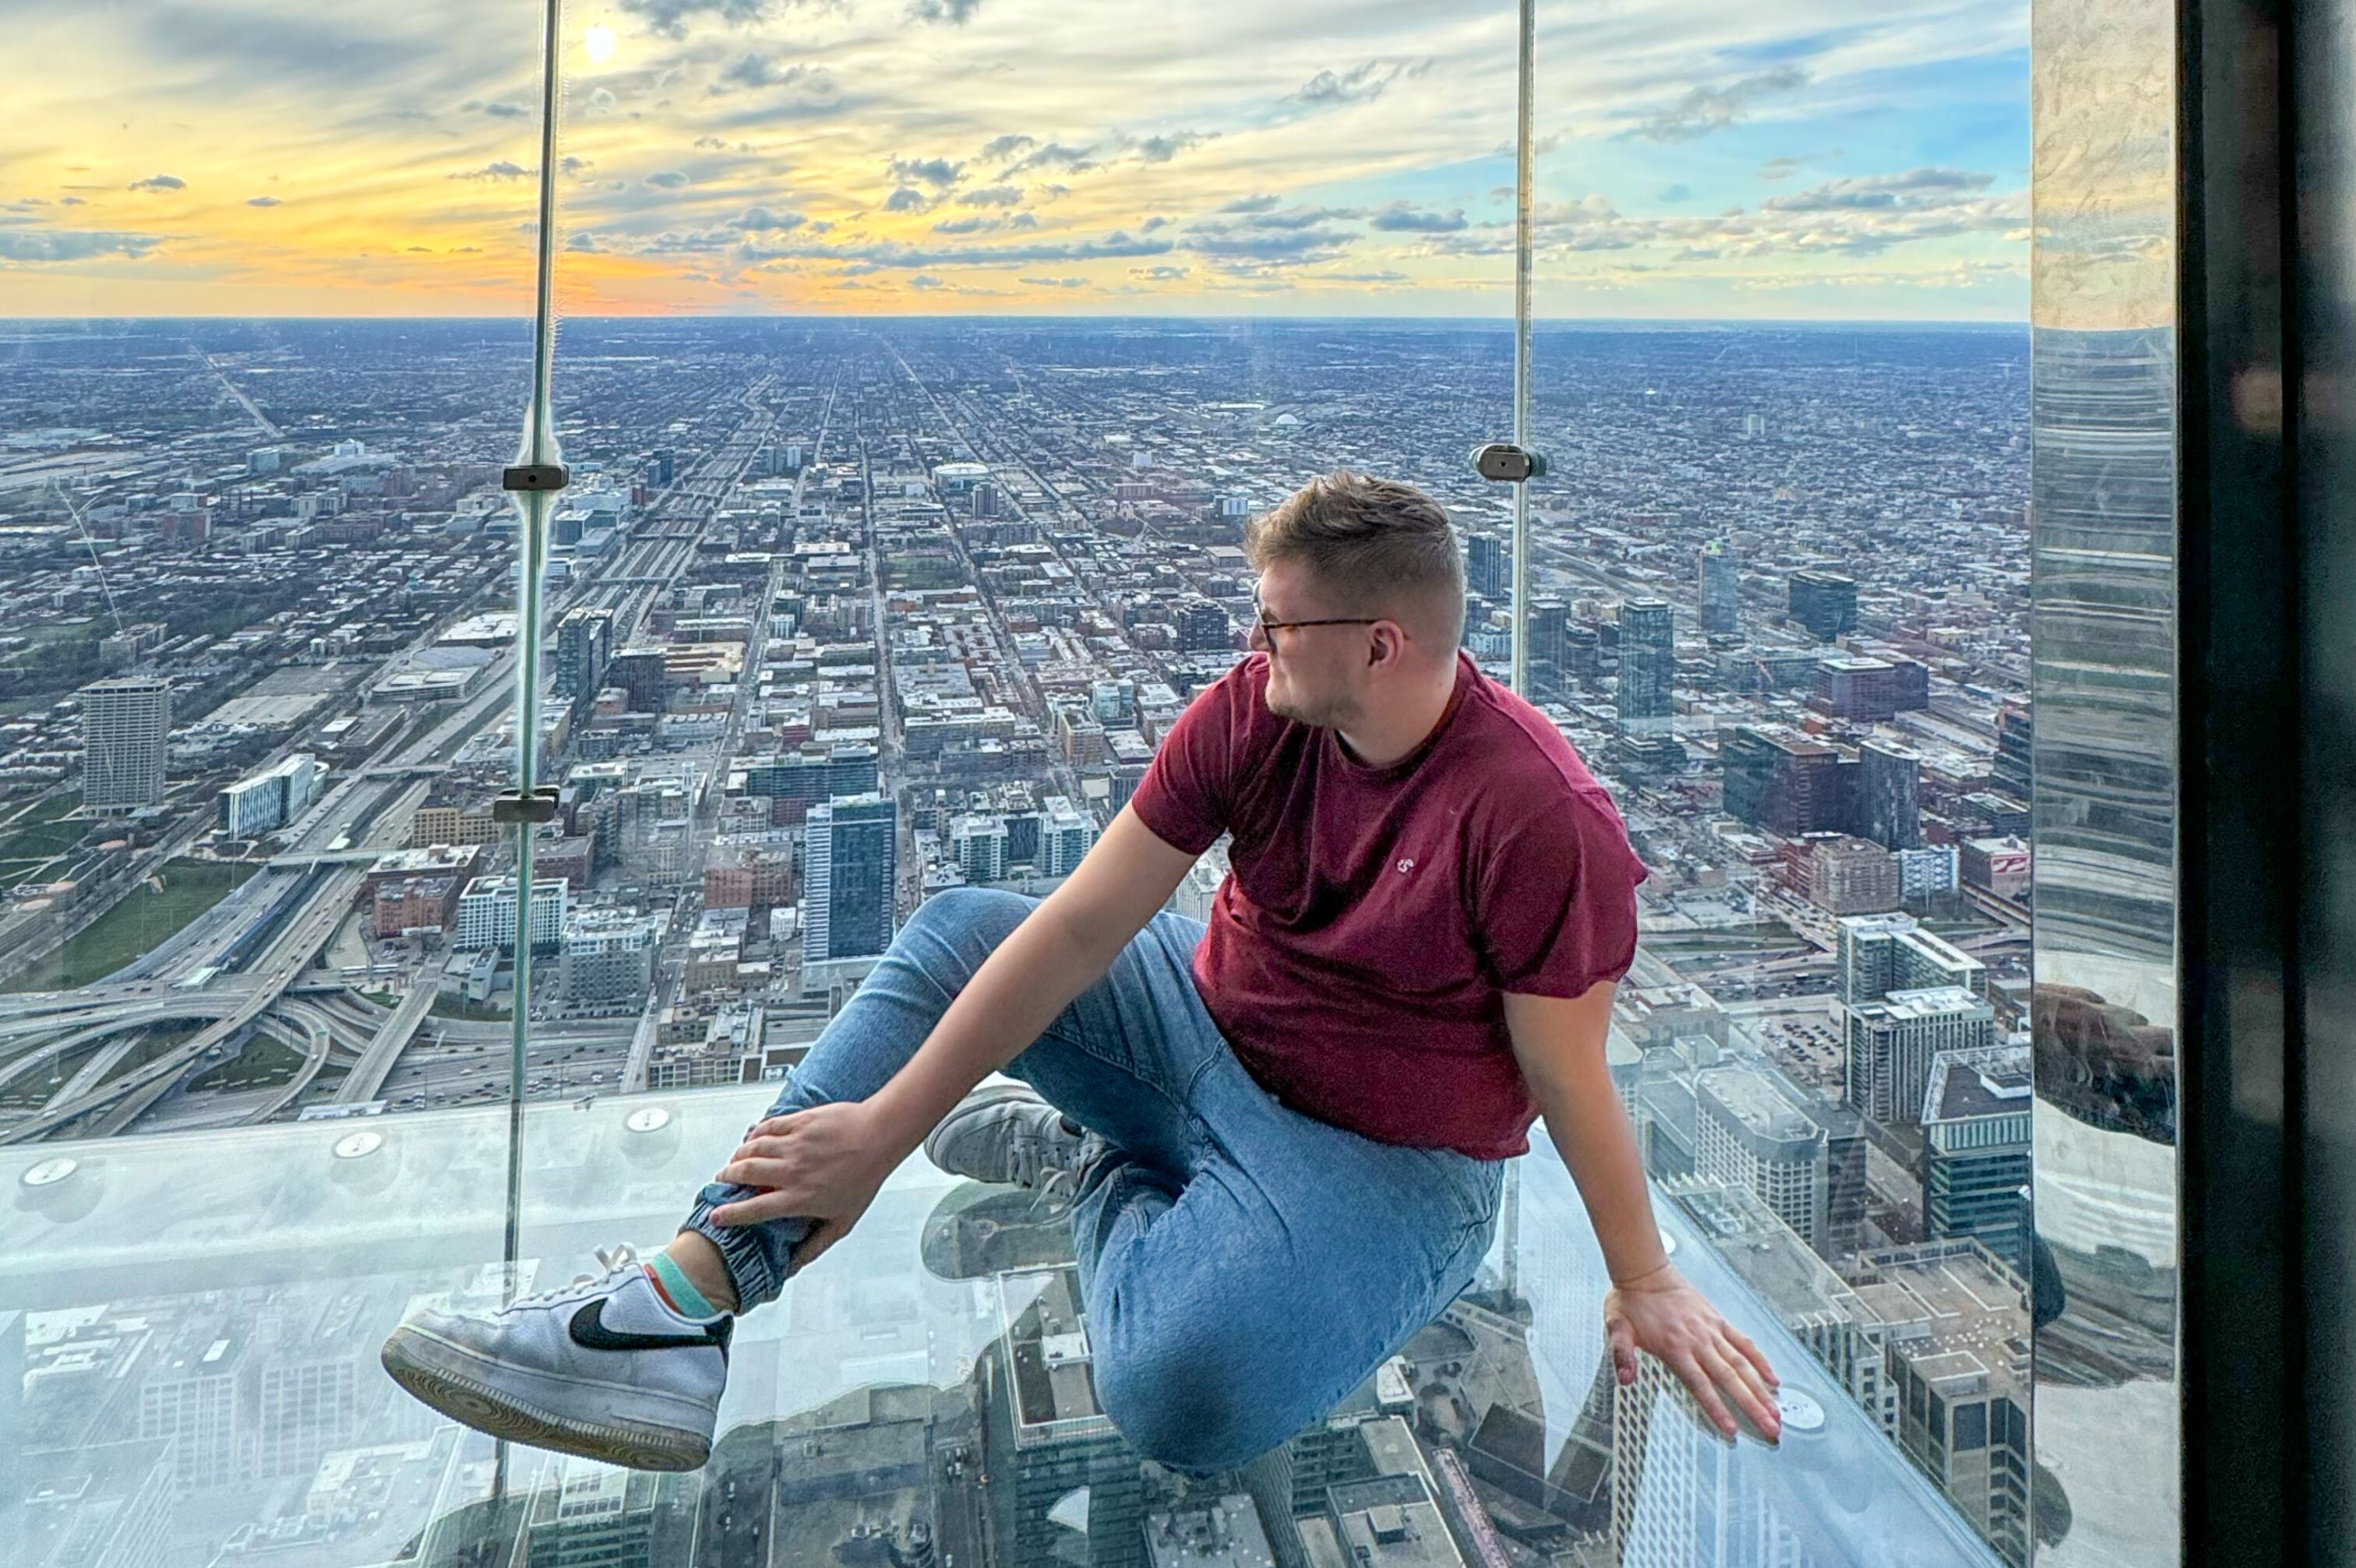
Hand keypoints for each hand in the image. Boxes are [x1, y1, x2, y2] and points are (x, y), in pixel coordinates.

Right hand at [710, 1101, 901, 1267]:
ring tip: (735, 1162)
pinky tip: (753, 1139)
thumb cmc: (864, 1178)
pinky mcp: (798, 1122)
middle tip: (722, 1181)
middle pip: (745, 1173)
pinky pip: (767, 1127)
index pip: (754, 1209)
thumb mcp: (843, 1221)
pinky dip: (755, 1134)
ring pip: (751, 1148)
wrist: (879, 1136)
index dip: (730, 1214)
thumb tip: (793, 1267)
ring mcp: (794, 1144)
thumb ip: (815, 1245)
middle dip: (726, 1178)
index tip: (716, 1216)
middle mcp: (792, 1171)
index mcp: (800, 1197)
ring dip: (738, 1156)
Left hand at [1604, 1260, 1782, 1441]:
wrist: (1645, 1272)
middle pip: (1730, 1379)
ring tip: (1776, 1411)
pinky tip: (1772, 1377)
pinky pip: (1744, 1343)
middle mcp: (1698, 1341)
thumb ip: (1621, 1354)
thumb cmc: (1631, 1301)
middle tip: (1770, 1427)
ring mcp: (1712, 1331)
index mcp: (1674, 1347)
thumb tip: (1625, 1378)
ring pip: (1743, 1364)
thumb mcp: (1617, 1329)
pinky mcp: (1718, 1321)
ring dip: (1761, 1389)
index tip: (1732, 1428)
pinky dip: (1760, 1360)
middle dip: (1752, 1406)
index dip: (1717, 1408)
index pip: (1700, 1385)